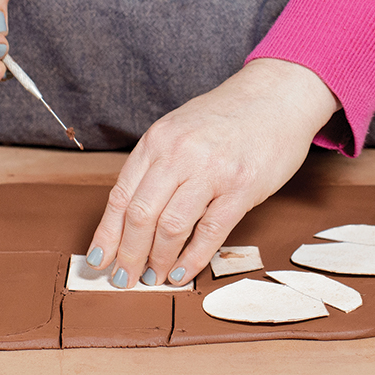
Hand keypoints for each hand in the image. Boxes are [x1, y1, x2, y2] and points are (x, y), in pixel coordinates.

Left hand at [86, 58, 340, 287]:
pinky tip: (180, 273)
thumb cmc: (225, 117)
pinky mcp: (242, 187)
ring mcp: (212, 170)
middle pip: (141, 215)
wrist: (276, 95)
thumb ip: (156, 165)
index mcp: (158, 140)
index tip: (97, 259)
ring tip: (152, 278)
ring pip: (171, 228)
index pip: (121, 196)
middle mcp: (179, 154)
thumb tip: (132, 216)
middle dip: (128, 255)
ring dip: (157, 261)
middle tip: (123, 279)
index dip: (107, 234)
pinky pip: (210, 233)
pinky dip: (191, 259)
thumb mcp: (178, 130)